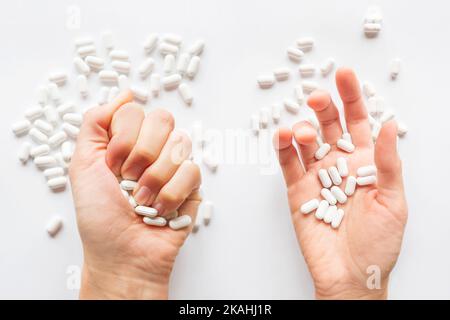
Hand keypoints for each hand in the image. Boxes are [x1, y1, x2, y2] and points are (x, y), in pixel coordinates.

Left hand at [69, 91, 201, 298]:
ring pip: (180, 144)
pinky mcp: (192, 185)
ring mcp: (175, 165)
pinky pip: (192, 170)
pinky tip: (160, 210)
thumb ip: (95, 122)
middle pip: (163, 119)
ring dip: (155, 178)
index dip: (123, 137)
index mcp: (127, 140)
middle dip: (141, 153)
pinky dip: (171, 195)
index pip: (135, 110)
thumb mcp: (82, 164)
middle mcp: (153, 148)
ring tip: (143, 200)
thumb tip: (125, 93)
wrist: (121, 254)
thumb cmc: (99, 216)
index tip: (111, 164)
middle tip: (128, 179)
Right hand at [273, 68, 406, 298]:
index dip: (352, 97)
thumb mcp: (393, 201)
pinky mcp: (297, 191)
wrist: (350, 276)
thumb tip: (389, 124)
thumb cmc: (378, 243)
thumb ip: (388, 162)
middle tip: (317, 96)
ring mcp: (317, 177)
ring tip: (304, 130)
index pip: (359, 121)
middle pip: (329, 125)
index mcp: (366, 163)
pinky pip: (288, 165)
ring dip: (303, 129)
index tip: (344, 74)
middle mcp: (340, 165)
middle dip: (323, 106)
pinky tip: (283, 137)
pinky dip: (283, 149)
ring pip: (306, 142)